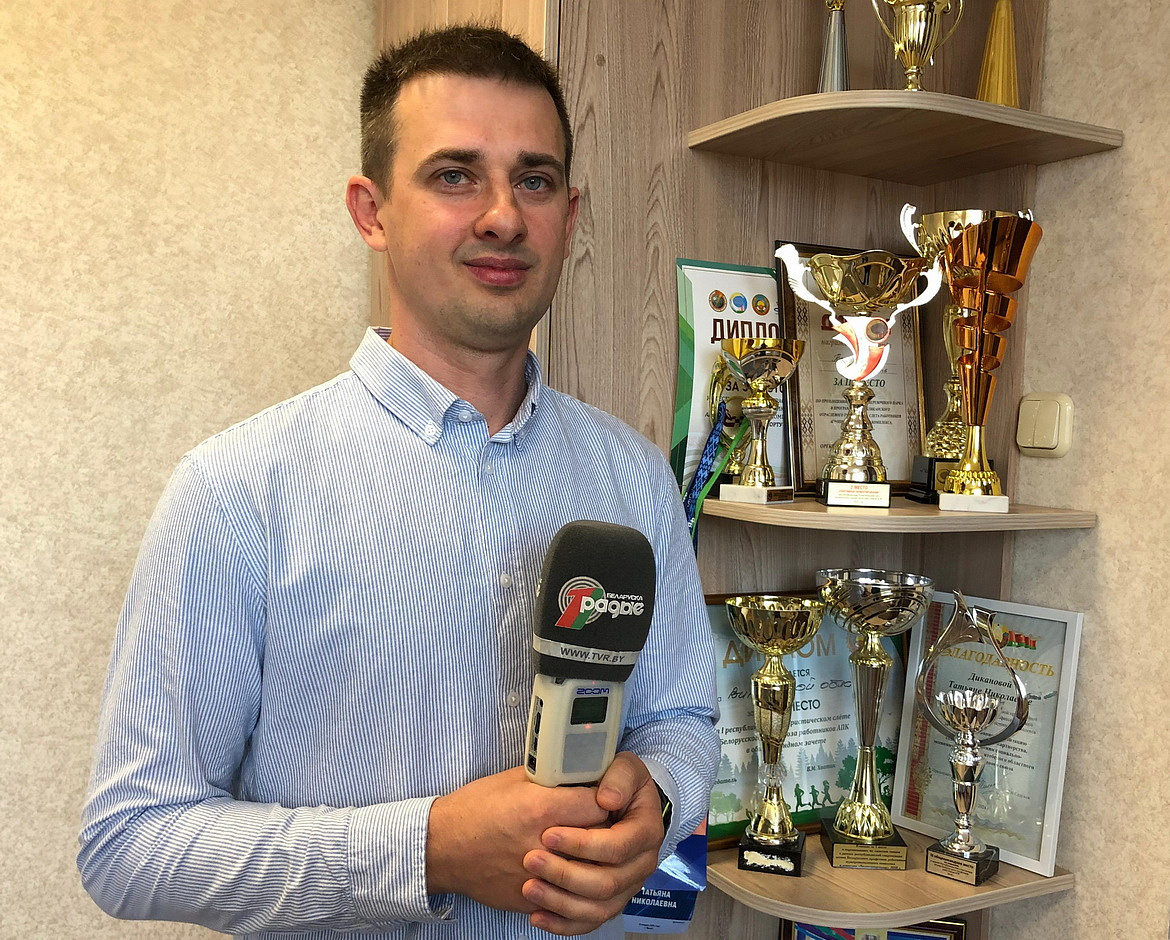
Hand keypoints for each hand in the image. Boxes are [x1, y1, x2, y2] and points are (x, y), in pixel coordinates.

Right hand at [426, 767, 609, 912]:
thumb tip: (580, 775)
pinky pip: (567, 895)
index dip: (605, 800)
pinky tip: (566, 869)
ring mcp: (538, 878)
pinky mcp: (531, 900)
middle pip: (600, 841)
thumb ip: (551, 779)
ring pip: (588, 873)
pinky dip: (571, 883)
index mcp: (541, 810)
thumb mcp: (514, 780)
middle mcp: (544, 846)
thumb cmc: (474, 808)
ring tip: (586, 847)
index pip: (599, 806)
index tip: (603, 797)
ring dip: (591, 859)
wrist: (441, 848)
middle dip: (604, 830)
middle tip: (599, 821)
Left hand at [520, 752, 665, 935]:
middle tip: (530, 859)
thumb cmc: (620, 784)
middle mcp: (641, 864)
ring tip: (529, 888)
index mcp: (646, 832)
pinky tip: (537, 916)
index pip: (617, 847)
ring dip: (561, 902)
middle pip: (607, 883)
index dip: (582, 844)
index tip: (548, 834)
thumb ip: (618, 777)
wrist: (625, 804)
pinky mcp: (611, 901)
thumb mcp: (625, 768)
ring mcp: (627, 887)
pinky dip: (563, 924)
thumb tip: (607, 800)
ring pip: (598, 908)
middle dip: (566, 874)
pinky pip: (590, 922)